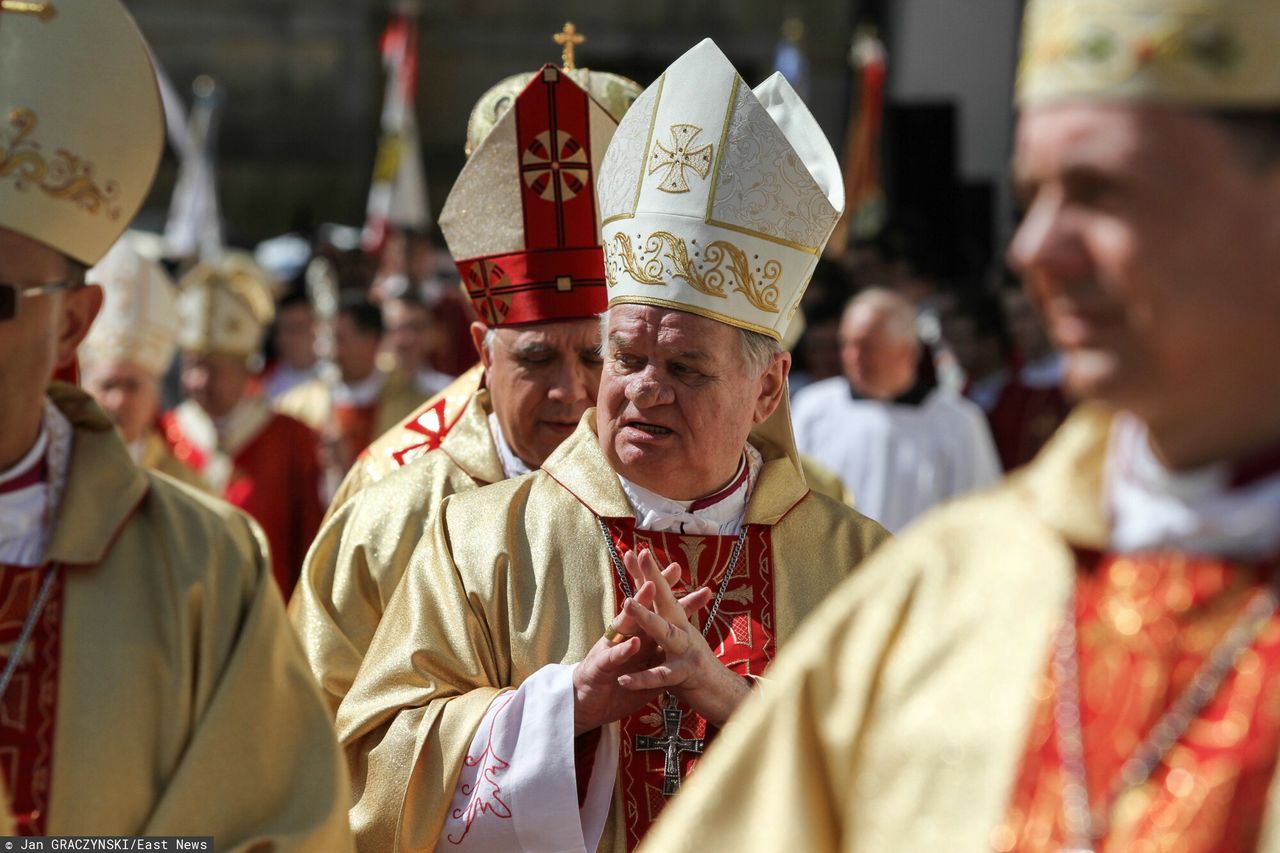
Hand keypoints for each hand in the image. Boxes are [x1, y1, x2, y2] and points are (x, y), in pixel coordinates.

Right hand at [573, 558, 711, 734]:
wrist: (585, 707)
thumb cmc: (615, 685)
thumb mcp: (645, 670)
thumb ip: (661, 656)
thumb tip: (681, 647)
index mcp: (636, 636)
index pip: (654, 610)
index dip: (667, 591)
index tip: (679, 568)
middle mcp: (623, 636)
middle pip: (641, 607)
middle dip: (654, 584)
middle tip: (671, 567)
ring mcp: (610, 647)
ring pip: (625, 623)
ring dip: (639, 606)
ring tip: (650, 587)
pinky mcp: (599, 667)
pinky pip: (613, 657)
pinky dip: (624, 650)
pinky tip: (635, 642)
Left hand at [615, 548, 750, 726]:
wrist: (723, 695)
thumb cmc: (695, 666)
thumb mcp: (679, 640)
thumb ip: (665, 622)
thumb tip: (657, 601)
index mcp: (679, 622)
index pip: (661, 593)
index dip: (648, 571)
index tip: (634, 549)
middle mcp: (684, 631)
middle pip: (667, 600)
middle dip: (652, 577)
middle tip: (641, 555)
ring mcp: (686, 651)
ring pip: (665, 632)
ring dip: (646, 617)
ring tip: (626, 603)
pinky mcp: (686, 676)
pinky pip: (662, 676)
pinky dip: (643, 678)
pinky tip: (624, 679)